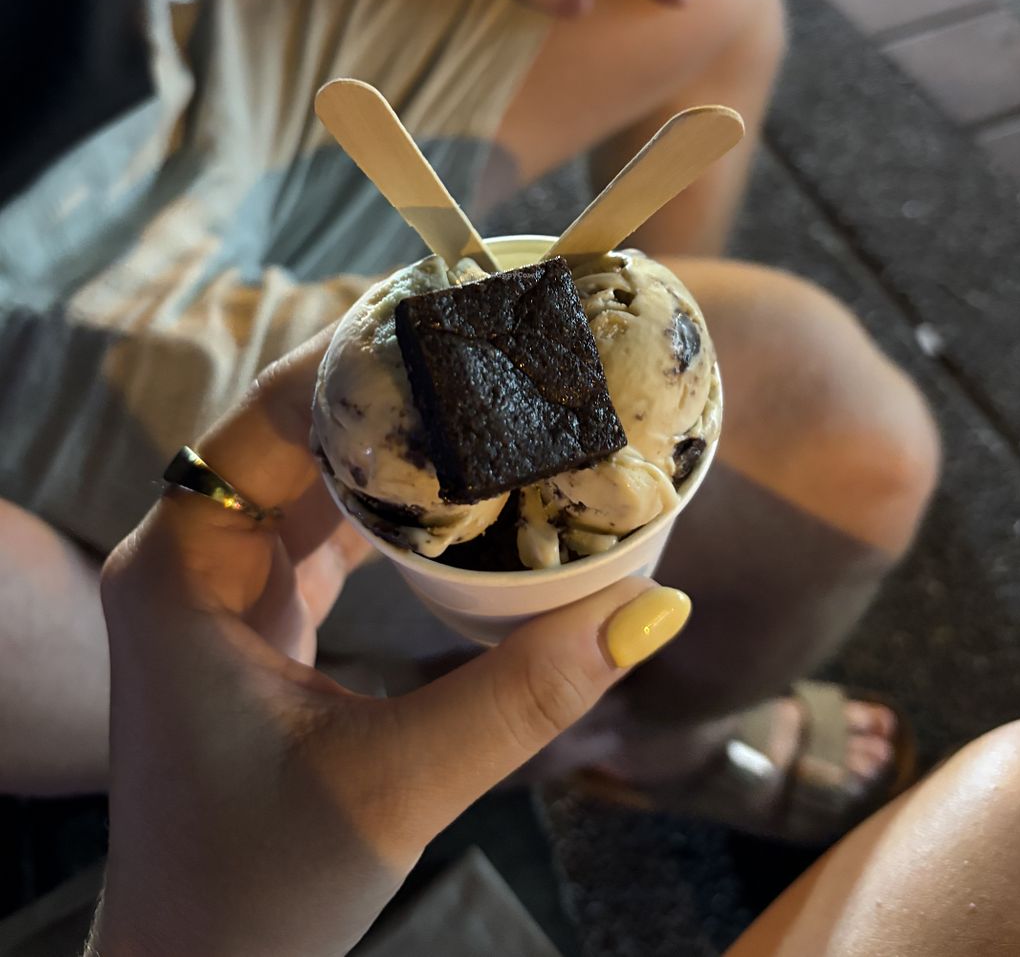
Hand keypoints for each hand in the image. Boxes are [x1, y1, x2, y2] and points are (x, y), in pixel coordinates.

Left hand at [93, 330, 691, 956]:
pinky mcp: (264, 614)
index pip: (266, 415)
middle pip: (292, 428)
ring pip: (315, 473)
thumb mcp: (395, 788)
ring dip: (399, 440)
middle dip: (392, 387)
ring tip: (493, 394)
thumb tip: (649, 607)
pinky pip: (331, 524)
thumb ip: (519, 697)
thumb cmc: (256, 893)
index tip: (454, 315)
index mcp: (181, 570)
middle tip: (494, 343)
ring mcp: (226, 585)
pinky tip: (467, 487)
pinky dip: (397, 501)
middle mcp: (191, 557)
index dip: (356, 358)